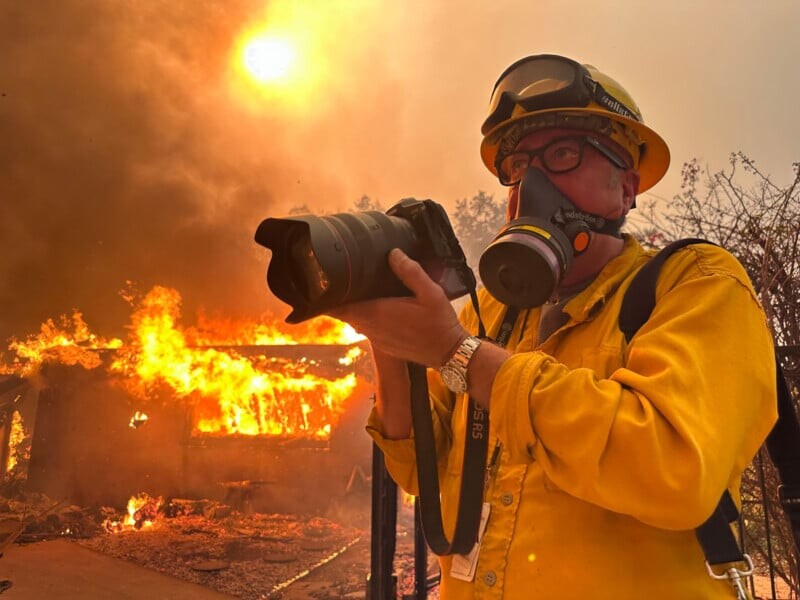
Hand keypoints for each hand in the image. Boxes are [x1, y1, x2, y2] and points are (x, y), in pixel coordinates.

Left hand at [328, 249, 467, 367]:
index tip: (327, 285)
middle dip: (341, 300)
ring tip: (356, 293)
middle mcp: (374, 328)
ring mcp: (378, 340)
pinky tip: (377, 309)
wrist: (450, 353)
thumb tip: (394, 253)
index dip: (331, 298)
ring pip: (355, 323)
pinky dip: (366, 319)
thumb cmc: (441, 323)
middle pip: (345, 314)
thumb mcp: (430, 292)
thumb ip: (411, 272)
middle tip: (341, 283)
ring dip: (354, 310)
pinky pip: (367, 330)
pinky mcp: (385, 346)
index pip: (342, 308)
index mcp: (380, 313)